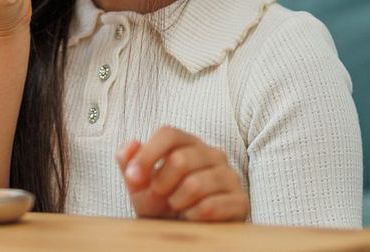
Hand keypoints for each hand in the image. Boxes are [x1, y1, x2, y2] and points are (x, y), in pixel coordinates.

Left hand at [117, 127, 249, 220]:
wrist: (184, 234)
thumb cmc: (162, 205)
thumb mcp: (140, 185)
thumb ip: (129, 161)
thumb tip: (132, 142)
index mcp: (188, 143)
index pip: (169, 134)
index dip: (147, 155)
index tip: (133, 179)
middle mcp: (213, 154)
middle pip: (180, 159)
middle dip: (161, 184)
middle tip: (161, 197)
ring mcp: (230, 176)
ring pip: (194, 185)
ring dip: (176, 202)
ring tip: (177, 208)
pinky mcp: (240, 201)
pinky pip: (208, 207)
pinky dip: (191, 217)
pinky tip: (191, 218)